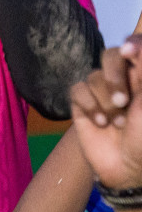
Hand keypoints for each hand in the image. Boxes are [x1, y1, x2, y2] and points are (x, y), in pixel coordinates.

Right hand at [69, 36, 141, 188]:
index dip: (132, 45)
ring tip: (116, 123)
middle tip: (123, 100)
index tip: (130, 53)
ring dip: (105, 102)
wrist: (128, 168)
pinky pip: (77, 91)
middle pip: (110, 56)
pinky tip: (100, 123)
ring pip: (93, 77)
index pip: (134, 47)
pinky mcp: (82, 106)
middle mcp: (122, 80)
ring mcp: (101, 93)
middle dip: (114, 77)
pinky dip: (89, 106)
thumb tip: (128, 43)